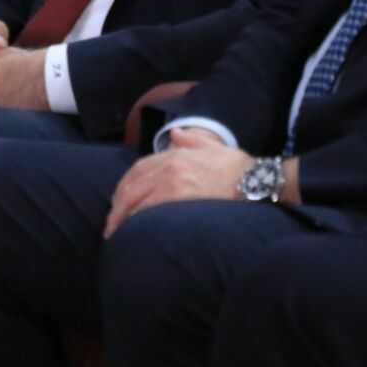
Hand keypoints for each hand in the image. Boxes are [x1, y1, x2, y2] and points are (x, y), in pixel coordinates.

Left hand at [104, 128, 250, 237]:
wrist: (256, 178)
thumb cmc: (237, 167)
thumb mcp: (212, 146)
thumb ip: (191, 140)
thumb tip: (175, 135)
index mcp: (175, 155)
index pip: (138, 170)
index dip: (124, 186)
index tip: (118, 200)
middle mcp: (170, 166)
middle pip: (132, 186)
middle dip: (117, 206)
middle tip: (110, 223)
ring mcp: (173, 182)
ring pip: (137, 199)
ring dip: (122, 216)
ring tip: (116, 232)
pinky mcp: (180, 198)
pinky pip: (150, 210)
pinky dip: (138, 220)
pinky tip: (133, 232)